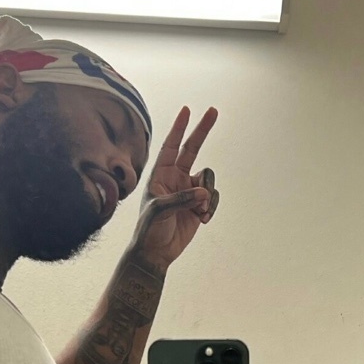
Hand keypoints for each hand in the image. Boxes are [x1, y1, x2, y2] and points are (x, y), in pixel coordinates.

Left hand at [130, 106, 219, 271]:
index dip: (178, 128)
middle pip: (192, 149)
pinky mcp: (199, 205)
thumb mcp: (159, 212)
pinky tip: (202, 220)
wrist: (156, 252)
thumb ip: (181, 199)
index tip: (186, 110)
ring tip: (199, 212)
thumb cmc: (149, 230)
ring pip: (208, 180)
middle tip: (213, 110)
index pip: (170, 146)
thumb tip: (203, 193)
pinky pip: (213, 198)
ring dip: (208, 195)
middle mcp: (175, 178)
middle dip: (202, 130)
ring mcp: (188, 191)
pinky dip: (211, 208)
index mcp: (161, 175)